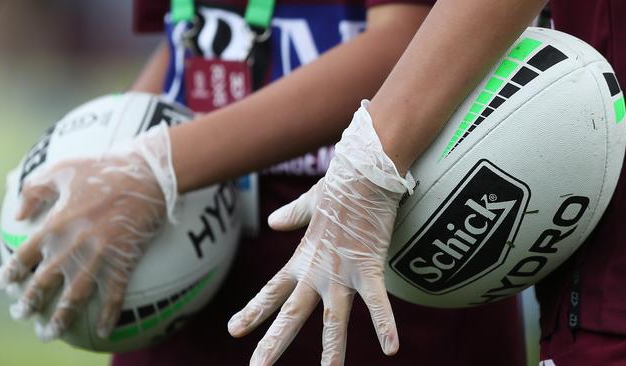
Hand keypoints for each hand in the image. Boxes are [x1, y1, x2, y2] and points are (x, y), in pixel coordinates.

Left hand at [0, 123, 176, 341]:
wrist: (148, 175)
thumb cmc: (105, 169)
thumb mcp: (63, 170)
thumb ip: (34, 190)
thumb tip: (18, 214)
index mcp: (56, 224)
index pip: (25, 256)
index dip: (12, 273)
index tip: (5, 285)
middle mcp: (73, 245)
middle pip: (44, 282)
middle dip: (29, 303)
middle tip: (22, 314)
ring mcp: (100, 256)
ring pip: (74, 295)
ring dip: (60, 318)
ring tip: (50, 333)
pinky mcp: (124, 261)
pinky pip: (114, 294)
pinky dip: (109, 314)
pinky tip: (104, 330)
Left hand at [228, 101, 414, 364]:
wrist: (361, 169)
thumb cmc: (340, 185)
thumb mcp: (311, 204)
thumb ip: (293, 216)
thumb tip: (274, 221)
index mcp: (302, 257)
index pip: (272, 291)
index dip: (253, 312)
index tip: (234, 330)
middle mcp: (317, 271)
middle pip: (291, 314)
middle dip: (273, 342)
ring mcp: (341, 271)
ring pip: (332, 319)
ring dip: (331, 350)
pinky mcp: (368, 266)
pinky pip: (378, 302)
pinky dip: (385, 324)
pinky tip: (391, 349)